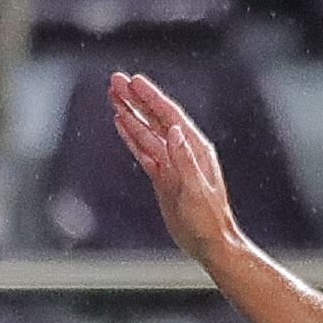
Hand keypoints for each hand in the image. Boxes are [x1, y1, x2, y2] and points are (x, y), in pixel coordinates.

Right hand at [108, 71, 242, 260]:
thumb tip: (173, 130)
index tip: (133, 81)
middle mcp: (183, 150)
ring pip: (147, 132)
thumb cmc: (208, 220)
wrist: (210, 243)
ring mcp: (171, 163)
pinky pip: (144, 151)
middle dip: (135, 98)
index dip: (151, 97)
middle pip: (155, 118)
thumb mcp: (196, 190)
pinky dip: (132, 136)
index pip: (169, 116)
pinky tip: (121, 123)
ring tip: (113, 95)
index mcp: (195, 149)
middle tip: (114, 80)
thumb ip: (185, 160)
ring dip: (130, 113)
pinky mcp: (162, 177)